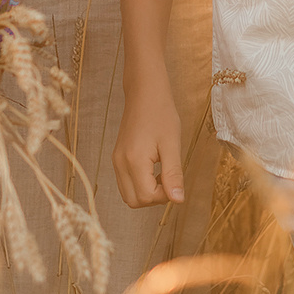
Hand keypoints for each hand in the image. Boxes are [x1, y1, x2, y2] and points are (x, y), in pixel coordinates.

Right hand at [112, 75, 183, 206]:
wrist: (145, 92)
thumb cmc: (161, 114)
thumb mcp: (172, 144)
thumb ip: (173, 174)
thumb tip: (178, 200)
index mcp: (133, 161)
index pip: (146, 197)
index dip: (164, 196)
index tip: (175, 180)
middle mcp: (120, 163)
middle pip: (134, 201)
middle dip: (154, 198)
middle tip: (168, 179)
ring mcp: (116, 161)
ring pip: (128, 194)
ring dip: (146, 192)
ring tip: (161, 173)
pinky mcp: (117, 157)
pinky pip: (126, 182)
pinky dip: (139, 184)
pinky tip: (152, 169)